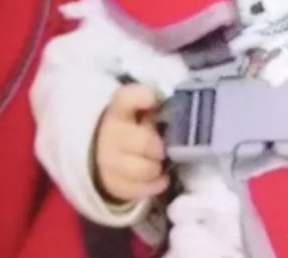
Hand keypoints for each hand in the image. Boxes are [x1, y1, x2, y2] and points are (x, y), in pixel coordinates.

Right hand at [93, 83, 168, 203]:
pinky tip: (161, 177)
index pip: (125, 100)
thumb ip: (157, 107)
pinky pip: (139, 190)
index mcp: (119, 110)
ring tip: (162, 162)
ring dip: (158, 167)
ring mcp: (108, 164)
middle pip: (143, 143)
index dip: (139, 97)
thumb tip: (179, 109)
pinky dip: (155, 184)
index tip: (152, 99)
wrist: (108, 151)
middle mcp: (110, 136)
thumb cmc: (135, 126)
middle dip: (160, 146)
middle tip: (165, 146)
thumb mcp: (143, 111)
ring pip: (143, 170)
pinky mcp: (113, 186)